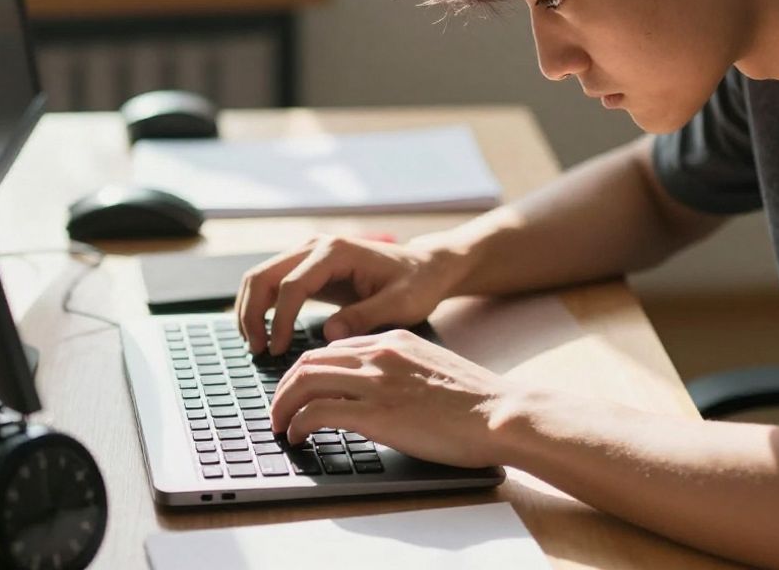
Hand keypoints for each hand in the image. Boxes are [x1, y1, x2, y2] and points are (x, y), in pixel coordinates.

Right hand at [235, 235, 462, 355]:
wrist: (426, 267)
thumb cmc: (417, 285)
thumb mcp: (400, 305)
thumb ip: (365, 317)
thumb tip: (328, 334)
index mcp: (337, 252)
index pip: (291, 285)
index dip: (279, 320)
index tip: (277, 350)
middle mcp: (316, 246)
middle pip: (263, 275)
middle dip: (253, 314)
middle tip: (258, 351)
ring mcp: (309, 254)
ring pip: (261, 277)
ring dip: (251, 310)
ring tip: (257, 346)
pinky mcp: (309, 267)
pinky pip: (273, 283)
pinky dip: (262, 306)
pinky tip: (267, 333)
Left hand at [269, 330, 510, 468]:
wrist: (501, 413)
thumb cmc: (478, 403)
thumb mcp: (434, 370)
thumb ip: (404, 372)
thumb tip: (386, 396)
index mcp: (395, 341)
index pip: (334, 347)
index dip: (310, 370)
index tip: (301, 390)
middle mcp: (380, 354)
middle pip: (310, 360)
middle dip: (286, 386)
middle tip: (278, 409)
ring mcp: (376, 382)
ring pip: (304, 381)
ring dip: (282, 405)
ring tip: (279, 426)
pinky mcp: (376, 413)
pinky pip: (316, 412)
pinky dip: (297, 424)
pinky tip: (298, 437)